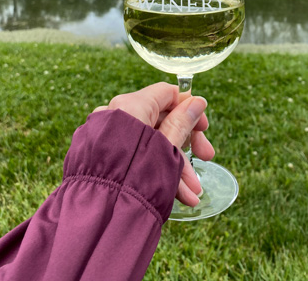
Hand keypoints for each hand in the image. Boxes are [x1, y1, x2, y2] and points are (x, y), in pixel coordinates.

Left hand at [93, 82, 214, 206]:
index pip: (167, 94)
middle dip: (187, 143)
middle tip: (206, 157)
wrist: (101, 213)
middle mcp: (117, 115)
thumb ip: (183, 122)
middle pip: (162, 119)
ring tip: (193, 192)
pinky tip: (180, 194)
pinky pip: (138, 154)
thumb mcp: (168, 148)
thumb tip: (197, 101)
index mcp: (131, 105)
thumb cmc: (137, 177)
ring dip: (176, 164)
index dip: (189, 108)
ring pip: (153, 142)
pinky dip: (158, 169)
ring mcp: (111, 136)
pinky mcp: (108, 155)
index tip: (204, 128)